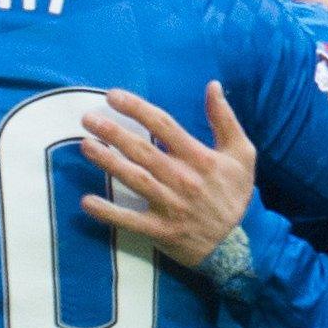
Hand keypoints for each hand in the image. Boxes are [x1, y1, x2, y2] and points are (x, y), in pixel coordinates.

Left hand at [79, 83, 255, 268]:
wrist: (241, 242)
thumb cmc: (235, 193)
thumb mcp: (241, 154)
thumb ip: (224, 119)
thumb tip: (213, 86)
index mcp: (200, 158)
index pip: (164, 126)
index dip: (137, 109)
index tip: (112, 95)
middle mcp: (183, 179)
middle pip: (143, 151)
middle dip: (114, 133)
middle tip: (88, 118)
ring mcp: (171, 206)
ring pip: (135, 180)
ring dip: (108, 163)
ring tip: (85, 146)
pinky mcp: (161, 230)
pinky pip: (131, 221)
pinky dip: (109, 212)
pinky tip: (87, 202)